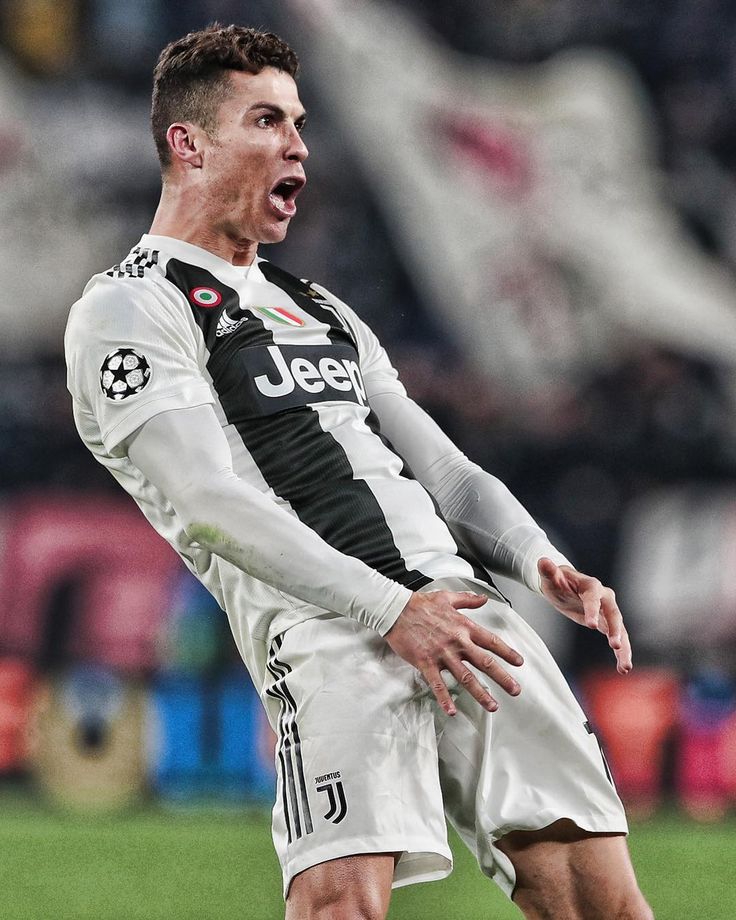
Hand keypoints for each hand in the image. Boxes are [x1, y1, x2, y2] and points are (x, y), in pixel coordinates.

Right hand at [385, 590, 523, 716]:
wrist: (395, 609)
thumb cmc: (419, 603)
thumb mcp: (447, 597)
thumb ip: (467, 599)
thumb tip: (483, 598)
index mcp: (463, 626)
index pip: (491, 641)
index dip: (507, 652)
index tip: (519, 662)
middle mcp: (456, 641)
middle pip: (484, 662)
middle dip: (502, 677)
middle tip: (515, 690)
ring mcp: (441, 653)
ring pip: (465, 677)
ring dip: (480, 693)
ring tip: (492, 706)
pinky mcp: (425, 662)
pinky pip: (437, 684)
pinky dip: (444, 698)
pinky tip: (451, 710)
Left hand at [537, 557, 631, 674]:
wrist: (562, 585)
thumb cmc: (556, 580)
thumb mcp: (550, 577)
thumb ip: (548, 571)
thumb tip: (543, 561)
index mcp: (590, 585)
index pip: (593, 598)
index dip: (592, 610)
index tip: (591, 625)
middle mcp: (604, 598)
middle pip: (613, 614)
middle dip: (615, 630)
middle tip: (615, 646)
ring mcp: (607, 611)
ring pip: (620, 629)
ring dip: (623, 647)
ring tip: (625, 666)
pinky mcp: (606, 623)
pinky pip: (617, 638)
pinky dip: (621, 652)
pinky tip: (622, 668)